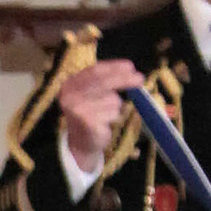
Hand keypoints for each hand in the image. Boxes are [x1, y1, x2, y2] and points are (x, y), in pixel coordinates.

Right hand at [56, 58, 143, 172]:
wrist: (80, 144)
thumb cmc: (90, 114)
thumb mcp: (93, 93)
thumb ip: (105, 80)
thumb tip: (130, 70)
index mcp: (70, 85)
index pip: (95, 70)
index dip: (114, 67)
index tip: (130, 66)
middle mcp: (71, 96)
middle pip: (104, 82)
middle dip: (124, 79)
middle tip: (140, 79)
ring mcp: (79, 110)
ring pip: (111, 99)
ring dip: (115, 106)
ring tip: (105, 115)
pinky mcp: (88, 123)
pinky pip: (112, 113)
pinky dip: (113, 117)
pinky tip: (104, 123)